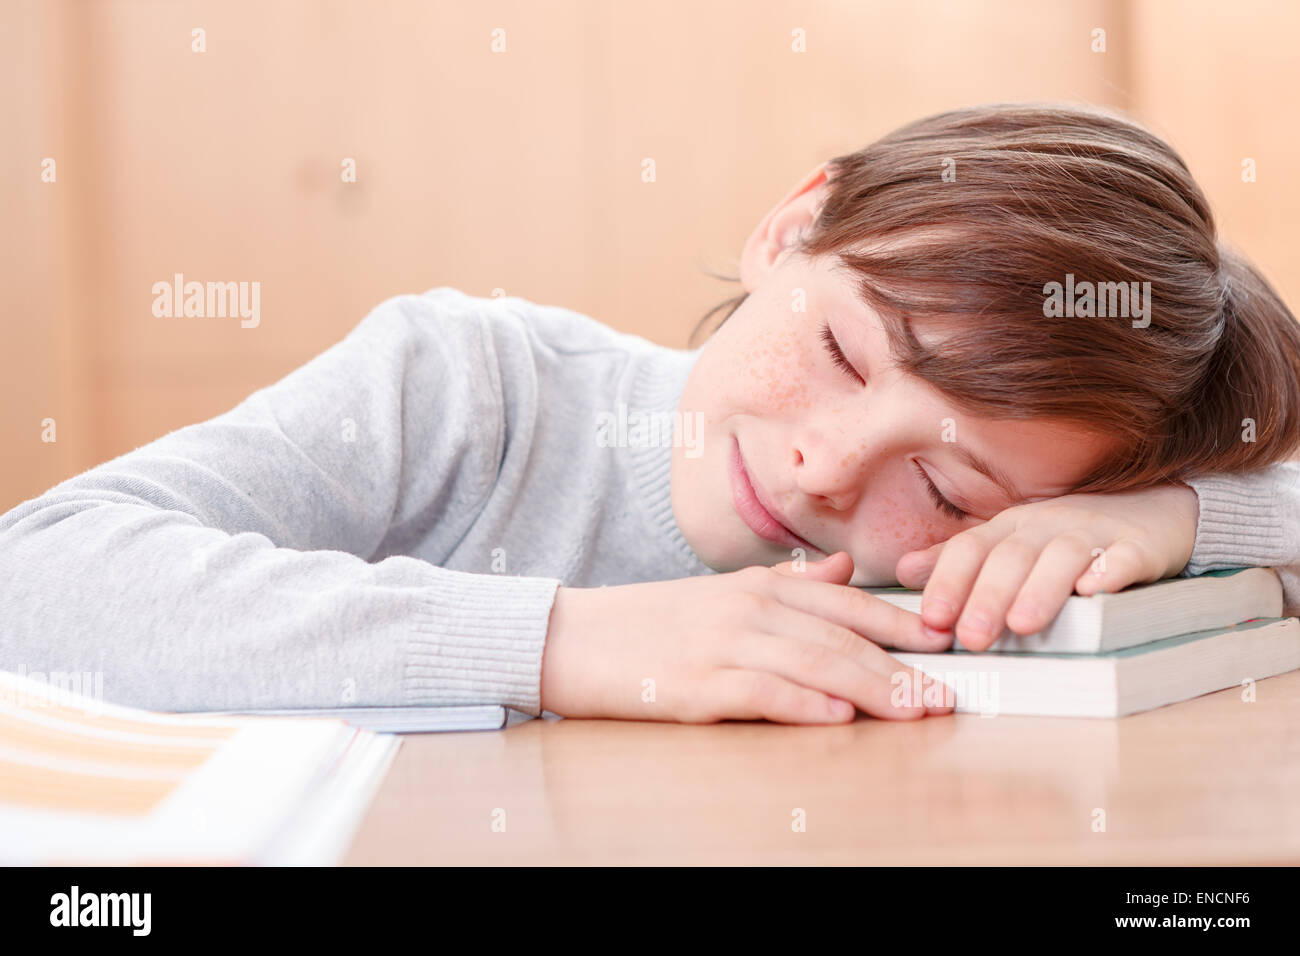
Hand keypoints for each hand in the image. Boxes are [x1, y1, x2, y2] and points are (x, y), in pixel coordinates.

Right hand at [540, 551, 954, 723]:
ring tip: (916, 710)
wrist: (572, 637)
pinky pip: (761, 693)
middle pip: (841, 638)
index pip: (845, 603)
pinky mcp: (695, 685)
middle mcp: (748, 608)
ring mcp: (722, 645)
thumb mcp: (722, 592)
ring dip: (873, 689)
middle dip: (901, 668)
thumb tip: (842, 572)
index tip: (944, 643)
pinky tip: (838, 716)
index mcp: (759, 586)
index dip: (899, 624)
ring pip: (815, 664)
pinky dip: (803, 704)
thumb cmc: (650, 621)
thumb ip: (788, 583)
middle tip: (946, 693)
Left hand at [894, 482, 1199, 650]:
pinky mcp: (1140, 545)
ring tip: (1023, 625)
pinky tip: (1095, 590)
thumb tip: (902, 570)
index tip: (931, 620)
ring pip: (1063, 556)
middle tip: (972, 637)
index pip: (970, 549)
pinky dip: (1111, 570)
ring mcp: (1095, 533)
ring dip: (1040, 589)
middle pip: (1011, 556)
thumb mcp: (1008, 543)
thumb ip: (958, 559)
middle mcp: (1046, 525)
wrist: (1152, 507)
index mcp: (1009, 528)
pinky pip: (1126, 555)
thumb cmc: (1065, 537)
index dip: (949, 581)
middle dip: (988, 597)